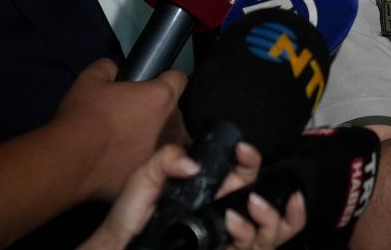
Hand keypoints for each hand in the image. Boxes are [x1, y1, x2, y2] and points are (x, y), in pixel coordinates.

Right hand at [54, 58, 187, 200]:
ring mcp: (164, 153)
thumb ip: (108, 68)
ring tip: (133, 142)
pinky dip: (148, 164)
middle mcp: (171, 124)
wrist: (72, 160)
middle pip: (174, 113)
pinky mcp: (154, 177)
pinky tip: (128, 163)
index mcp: (161, 96)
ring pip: (171, 142)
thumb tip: (113, 70)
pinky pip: (157, 168)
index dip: (165, 79)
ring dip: (158, 139)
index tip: (152, 84)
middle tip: (132, 116)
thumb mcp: (91, 79)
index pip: (178, 79)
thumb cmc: (85, 115)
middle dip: (158, 112)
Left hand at [80, 143, 305, 249]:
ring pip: (267, 229)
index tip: (243, 150)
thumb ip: (165, 159)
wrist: (120, 245)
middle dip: (270, 189)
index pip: (243, 173)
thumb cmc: (130, 216)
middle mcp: (223, 212)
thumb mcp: (144, 179)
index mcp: (210, 190)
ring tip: (253, 205)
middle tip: (254, 188)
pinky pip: (252, 248)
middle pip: (263, 200)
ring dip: (268, 216)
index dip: (250, 160)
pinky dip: (249, 235)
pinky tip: (234, 225)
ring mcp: (224, 237)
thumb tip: (194, 164)